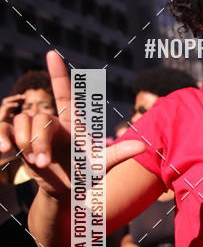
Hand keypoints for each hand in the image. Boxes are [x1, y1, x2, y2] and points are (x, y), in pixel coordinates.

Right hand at [0, 51, 145, 198]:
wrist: (69, 193)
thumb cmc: (89, 175)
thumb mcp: (103, 164)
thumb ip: (120, 153)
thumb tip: (144, 147)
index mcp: (72, 122)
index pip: (64, 92)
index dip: (58, 73)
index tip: (52, 52)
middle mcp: (53, 122)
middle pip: (40, 116)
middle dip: (39, 140)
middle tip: (45, 163)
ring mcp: (36, 132)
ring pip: (23, 122)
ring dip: (29, 144)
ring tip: (40, 165)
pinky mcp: (23, 143)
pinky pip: (8, 131)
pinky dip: (5, 139)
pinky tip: (5, 150)